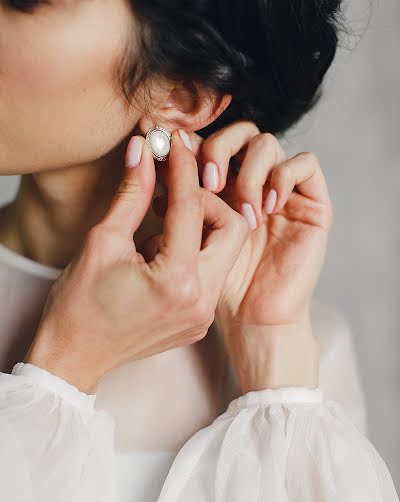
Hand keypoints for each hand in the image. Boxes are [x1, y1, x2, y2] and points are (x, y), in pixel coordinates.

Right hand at [25, 130, 248, 392]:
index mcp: (177, 281)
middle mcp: (201, 301)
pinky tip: (163, 250)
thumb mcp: (103, 242)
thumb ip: (133, 195)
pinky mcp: (200, 321)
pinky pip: (212, 274)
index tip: (175, 143)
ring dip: (202, 227)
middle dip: (209, 200)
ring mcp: (204, 315)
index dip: (182, 167)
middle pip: (234, 227)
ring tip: (162, 222)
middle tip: (176, 189)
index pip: (192, 207)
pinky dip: (196, 252)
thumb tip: (145, 153)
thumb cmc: (79, 305)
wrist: (75, 356)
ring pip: (226, 251)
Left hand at [152, 124, 332, 328]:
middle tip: (207, 182)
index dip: (191, 141)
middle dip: (220, 149)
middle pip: (241, 133)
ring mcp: (284, 192)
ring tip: (241, 210)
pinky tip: (267, 207)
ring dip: (249, 172)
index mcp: (224, 187)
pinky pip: (306, 166)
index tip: (166, 146)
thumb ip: (173, 203)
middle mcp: (254, 183)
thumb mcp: (187, 239)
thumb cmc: (220, 283)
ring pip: (269, 145)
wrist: (253, 321)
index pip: (209, 143)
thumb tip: (151, 163)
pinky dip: (284, 177)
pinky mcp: (314, 206)